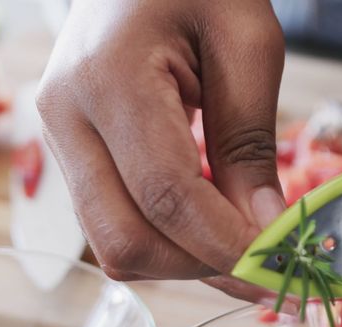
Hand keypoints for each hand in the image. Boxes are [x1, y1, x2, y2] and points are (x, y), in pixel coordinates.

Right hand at [37, 0, 286, 280]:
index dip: (227, 245)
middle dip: (202, 266)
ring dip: (186, 260)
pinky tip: (217, 226)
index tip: (282, 268)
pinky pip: (115, 223)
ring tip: (248, 243)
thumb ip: (251, 141)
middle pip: (125, 240)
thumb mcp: (248, 43)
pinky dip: (170, 240)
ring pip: (115, 245)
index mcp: (108, 79)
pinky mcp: (72, 153)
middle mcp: (66, 117)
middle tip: (270, 267)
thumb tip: (264, 231)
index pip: (166, 196)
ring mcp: (59, 138)